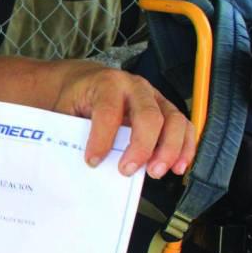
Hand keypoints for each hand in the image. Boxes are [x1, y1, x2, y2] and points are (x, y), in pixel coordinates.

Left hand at [55, 66, 194, 178]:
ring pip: (173, 120)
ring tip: (156, 172)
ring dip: (169, 149)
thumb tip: (74, 162)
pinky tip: (177, 166)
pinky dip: (185, 147)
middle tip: (127, 170)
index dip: (101, 139)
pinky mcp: (166, 107)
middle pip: (148, 115)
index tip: (93, 161)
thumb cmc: (77, 97)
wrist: (86, 80)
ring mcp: (154, 96)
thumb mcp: (66, 108)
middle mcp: (135, 86)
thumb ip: (71, 130)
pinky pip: (184, 126)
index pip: (108, 111)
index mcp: (107, 84)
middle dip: (141, 146)